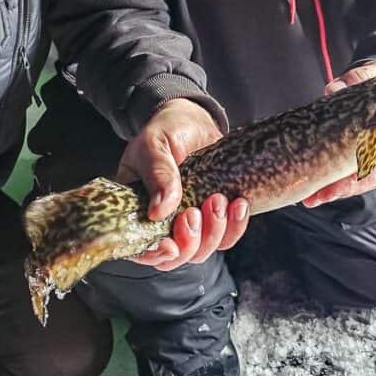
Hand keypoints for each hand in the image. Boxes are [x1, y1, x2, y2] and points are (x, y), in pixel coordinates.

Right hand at [115, 98, 249, 270]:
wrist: (193, 119)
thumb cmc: (166, 131)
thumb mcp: (155, 145)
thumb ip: (158, 174)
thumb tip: (159, 210)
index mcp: (137, 210)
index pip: (141, 247)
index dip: (154, 254)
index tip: (170, 244)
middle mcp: (163, 223)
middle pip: (176, 256)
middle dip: (190, 242)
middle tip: (194, 212)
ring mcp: (190, 221)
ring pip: (203, 250)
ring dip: (214, 232)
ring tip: (217, 200)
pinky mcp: (215, 216)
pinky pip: (227, 236)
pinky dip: (236, 226)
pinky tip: (238, 204)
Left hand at [301, 60, 375, 207]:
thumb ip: (358, 79)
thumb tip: (333, 89)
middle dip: (356, 182)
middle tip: (335, 188)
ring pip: (364, 182)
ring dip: (340, 191)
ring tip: (316, 197)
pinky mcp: (364, 165)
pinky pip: (351, 181)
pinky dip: (333, 188)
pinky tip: (315, 195)